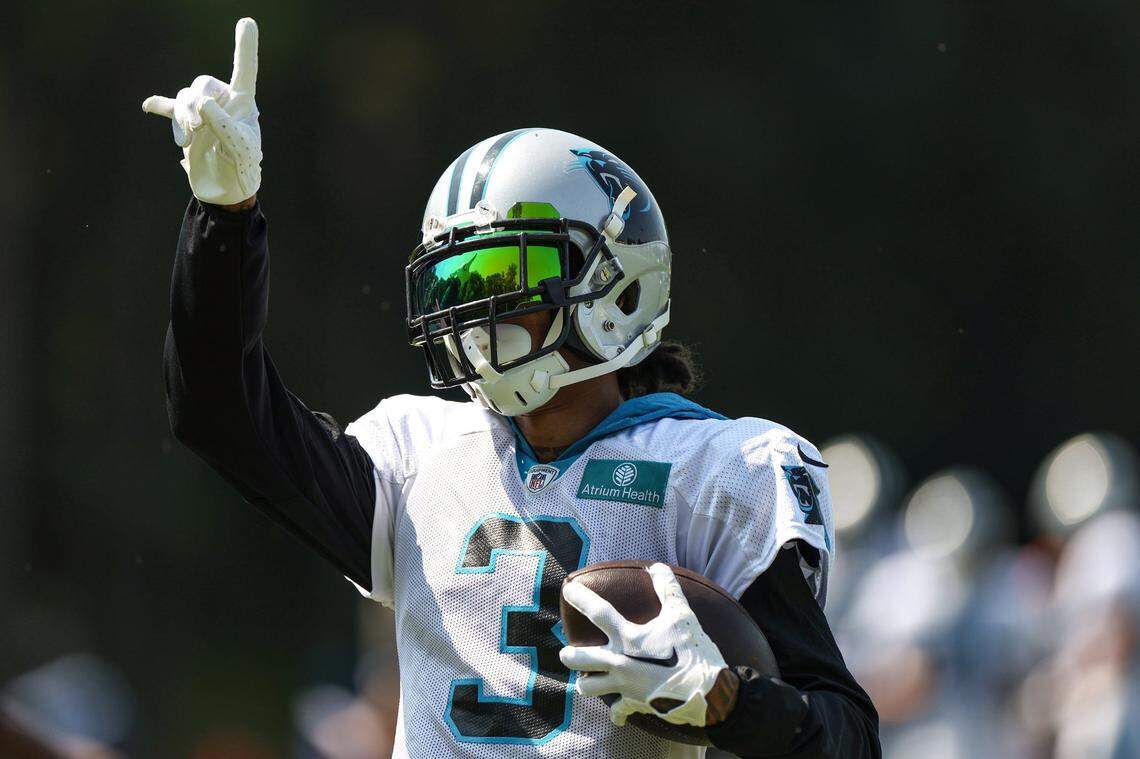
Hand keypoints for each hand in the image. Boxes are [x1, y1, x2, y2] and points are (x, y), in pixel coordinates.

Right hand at [142, 18, 261, 206]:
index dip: (245, 47)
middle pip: (203, 83)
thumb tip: (203, 103)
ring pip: (185, 97)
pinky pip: (169, 108)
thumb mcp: (239, 149)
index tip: (248, 23)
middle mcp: (222, 102)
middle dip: (195, 103)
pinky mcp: (186, 125)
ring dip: (183, 117)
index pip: (245, 70)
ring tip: (188, 141)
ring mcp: (202, 113)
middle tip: (196, 127)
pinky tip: (148, 106)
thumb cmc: (241, 169)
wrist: (226, 191)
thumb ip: (224, 124)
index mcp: (243, 103)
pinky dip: (160, 106)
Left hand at [559, 563, 729, 727]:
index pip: (598, 612)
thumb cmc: (693, 651)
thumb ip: (668, 589)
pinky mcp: (635, 704)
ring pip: (589, 688)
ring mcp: (624, 685)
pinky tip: (617, 713)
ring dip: (585, 683)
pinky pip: (618, 711)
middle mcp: (619, 661)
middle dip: (569, 656)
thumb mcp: (682, 615)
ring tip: (586, 679)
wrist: (707, 693)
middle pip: (580, 659)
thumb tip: (658, 567)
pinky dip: (617, 711)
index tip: (567, 589)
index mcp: (628, 637)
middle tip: (566, 653)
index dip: (580, 598)